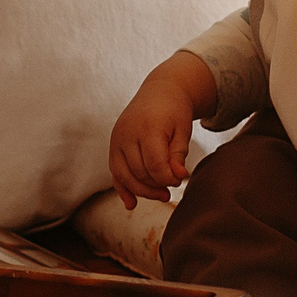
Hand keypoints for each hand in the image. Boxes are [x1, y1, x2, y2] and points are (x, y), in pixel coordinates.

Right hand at [108, 70, 200, 208]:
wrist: (159, 91)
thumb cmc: (175, 112)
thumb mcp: (182, 131)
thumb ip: (178, 155)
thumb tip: (179, 177)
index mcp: (148, 128)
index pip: (155, 165)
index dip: (168, 178)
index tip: (181, 179)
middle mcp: (127, 134)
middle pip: (139, 172)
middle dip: (157, 185)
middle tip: (173, 187)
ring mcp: (117, 139)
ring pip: (125, 176)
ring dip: (143, 191)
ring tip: (162, 195)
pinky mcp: (113, 145)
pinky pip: (115, 172)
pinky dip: (122, 189)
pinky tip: (131, 204)